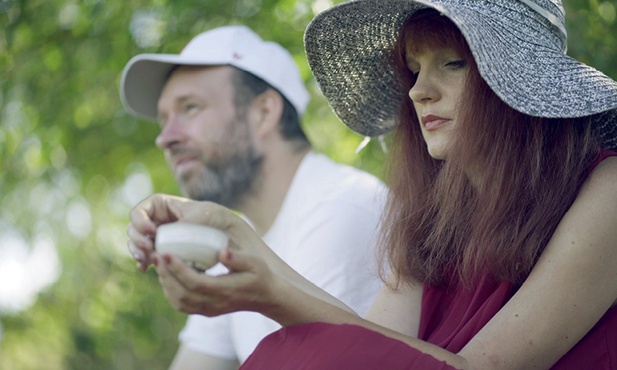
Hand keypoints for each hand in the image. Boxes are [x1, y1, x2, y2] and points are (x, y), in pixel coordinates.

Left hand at [154, 247, 280, 316]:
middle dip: (166, 273)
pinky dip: (170, 291)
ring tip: (160, 263)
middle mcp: (214, 303)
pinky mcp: (205, 311)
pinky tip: (168, 275)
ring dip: (166, 282)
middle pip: (182, 293)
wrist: (265, 297)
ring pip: (178, 301)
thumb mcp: (254, 263)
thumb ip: (238, 258)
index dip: (178, 269)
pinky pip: (181, 304)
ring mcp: (209, 309)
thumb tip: (220, 252)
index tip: (166, 252)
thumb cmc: (260, 276)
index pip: (195, 282)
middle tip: (157, 253)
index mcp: (225, 290)